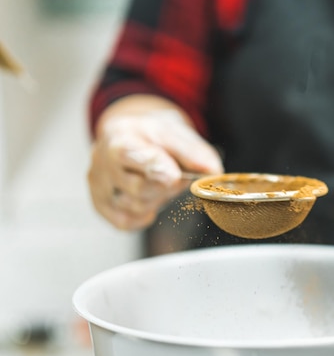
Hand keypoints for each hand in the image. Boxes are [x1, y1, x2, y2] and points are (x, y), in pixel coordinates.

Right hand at [88, 104, 222, 229]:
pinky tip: (149, 200)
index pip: (130, 155)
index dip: (153, 167)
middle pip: (136, 188)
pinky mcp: (100, 204)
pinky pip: (124, 222)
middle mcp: (102, 161)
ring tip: (158, 183)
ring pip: (133, 207)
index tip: (172, 175)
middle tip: (172, 175)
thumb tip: (212, 172)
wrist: (131, 135)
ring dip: (155, 200)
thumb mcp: (177, 133)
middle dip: (163, 187)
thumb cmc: (152, 136)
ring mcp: (98, 184)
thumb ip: (194, 153)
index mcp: (121, 137)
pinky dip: (142, 216)